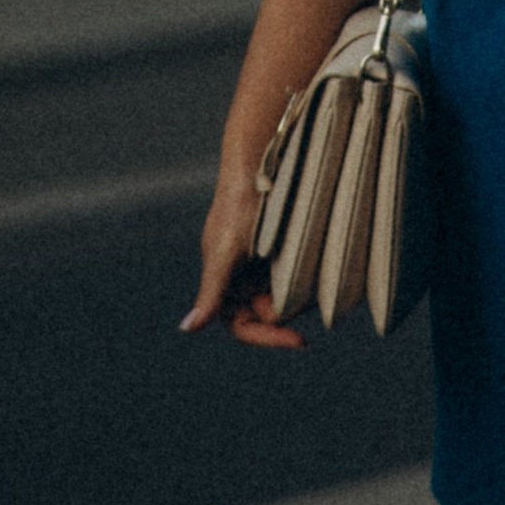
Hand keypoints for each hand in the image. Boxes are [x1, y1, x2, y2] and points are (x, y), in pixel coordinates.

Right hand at [181, 169, 301, 350]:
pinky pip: (294, 276)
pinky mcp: (279, 248)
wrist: (256, 163)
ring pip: (283, 296)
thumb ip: (210, 293)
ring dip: (299, 294)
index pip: (244, 327)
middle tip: (312, 300)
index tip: (299, 341)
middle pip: (268, 314)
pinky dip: (305, 277)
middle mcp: (240, 277)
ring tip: (315, 279)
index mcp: (222, 283)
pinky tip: (318, 270)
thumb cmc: (236, 207)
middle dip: (288, 311)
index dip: (269, 338)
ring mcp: (259, 263)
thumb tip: (186, 329)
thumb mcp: (225, 254)